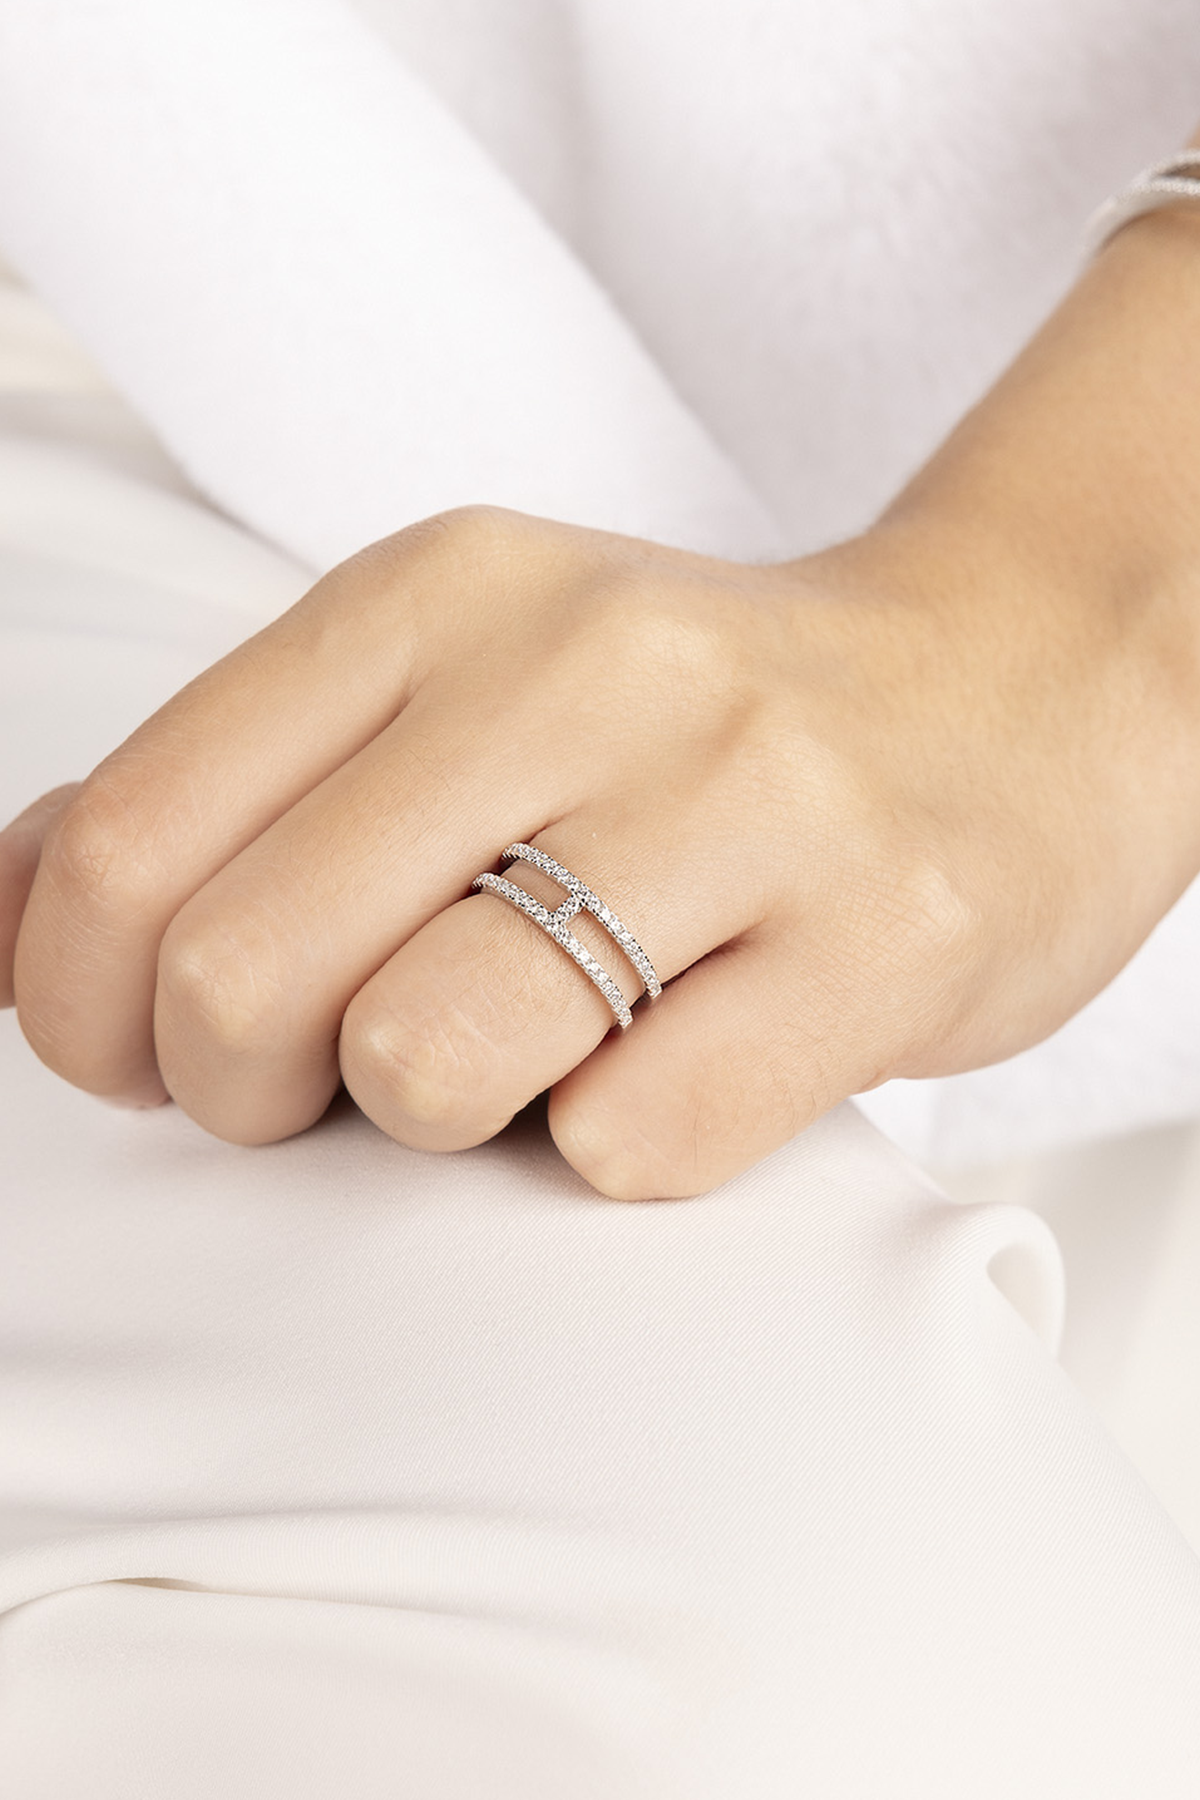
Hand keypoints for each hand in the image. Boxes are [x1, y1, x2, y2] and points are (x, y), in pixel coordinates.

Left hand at [3, 498, 1193, 1198]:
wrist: (1015, 687)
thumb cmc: (706, 721)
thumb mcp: (457, 677)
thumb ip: (237, 785)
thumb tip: (13, 919)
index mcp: (436, 597)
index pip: (127, 837)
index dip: (84, 1003)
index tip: (154, 1045)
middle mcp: (578, 669)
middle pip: (240, 973)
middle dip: (250, 1085)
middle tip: (344, 1067)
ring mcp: (740, 801)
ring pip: (425, 1060)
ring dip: (441, 1115)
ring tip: (530, 1055)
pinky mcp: (875, 944)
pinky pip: (630, 1147)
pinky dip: (618, 1149)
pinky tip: (680, 1062)